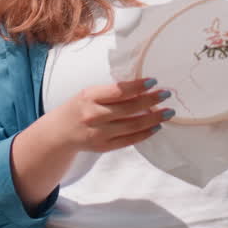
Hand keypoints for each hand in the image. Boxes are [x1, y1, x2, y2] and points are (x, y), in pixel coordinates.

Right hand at [45, 78, 172, 153]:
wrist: (59, 133)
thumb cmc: (78, 108)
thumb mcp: (89, 94)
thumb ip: (110, 92)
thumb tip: (141, 89)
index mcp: (89, 97)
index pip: (118, 91)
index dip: (137, 86)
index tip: (153, 81)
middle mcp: (94, 115)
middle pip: (129, 108)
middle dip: (151, 100)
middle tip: (166, 94)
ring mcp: (99, 133)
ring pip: (132, 126)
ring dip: (153, 119)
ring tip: (167, 113)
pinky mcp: (103, 146)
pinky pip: (129, 140)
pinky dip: (144, 134)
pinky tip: (156, 127)